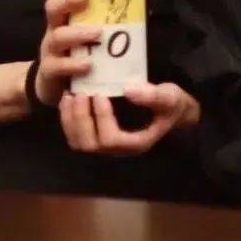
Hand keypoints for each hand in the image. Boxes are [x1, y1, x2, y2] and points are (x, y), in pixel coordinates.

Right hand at [32, 0, 98, 106]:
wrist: (54, 86)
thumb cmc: (79, 50)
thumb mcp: (90, 26)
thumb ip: (106, 9)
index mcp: (66, 12)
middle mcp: (55, 26)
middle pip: (53, 5)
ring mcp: (50, 49)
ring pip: (58, 36)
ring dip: (78, 33)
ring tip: (98, 33)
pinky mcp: (51, 71)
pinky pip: (59, 66)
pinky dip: (75, 64)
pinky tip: (89, 64)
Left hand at [59, 81, 200, 154]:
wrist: (173, 111)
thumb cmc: (172, 104)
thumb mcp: (169, 97)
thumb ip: (152, 95)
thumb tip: (127, 90)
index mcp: (136, 143)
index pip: (111, 139)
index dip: (101, 118)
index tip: (99, 94)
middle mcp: (119, 150)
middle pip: (90, 145)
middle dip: (81, 118)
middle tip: (79, 93)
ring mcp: (108, 147)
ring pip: (79, 143)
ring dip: (70, 120)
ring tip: (69, 96)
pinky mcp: (100, 138)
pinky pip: (77, 136)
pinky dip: (68, 120)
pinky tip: (68, 101)